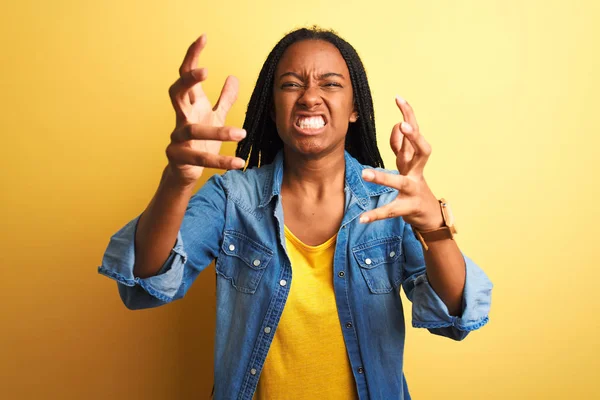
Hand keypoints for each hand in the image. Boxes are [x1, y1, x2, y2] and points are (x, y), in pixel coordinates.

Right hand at [165, 34, 245, 187]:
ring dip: (219, 132)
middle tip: (204, 72)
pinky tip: (239, 162)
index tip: (203, 38)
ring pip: (193, 130)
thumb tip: (233, 77)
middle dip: (187, 80)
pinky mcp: (179, 157)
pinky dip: (221, 161)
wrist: (185, 171)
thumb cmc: (199, 141)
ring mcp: (177, 137)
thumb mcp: (214, 117)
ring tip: (242, 133)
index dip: (193, 56)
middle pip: (176, 93)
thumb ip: (224, 99)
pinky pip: (201, 158)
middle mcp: (180, 118)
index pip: (187, 75)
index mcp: (190, 105)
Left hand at [360, 96, 442, 230]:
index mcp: (415, 159)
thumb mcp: (408, 163)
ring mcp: (414, 190)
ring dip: (383, 178)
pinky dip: (375, 214)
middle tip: (403, 124)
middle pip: (422, 151)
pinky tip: (361, 218)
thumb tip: (396, 125)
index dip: (408, 114)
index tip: (399, 97)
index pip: (413, 132)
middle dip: (414, 137)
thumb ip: (401, 146)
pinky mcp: (408, 208)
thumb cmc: (415, 185)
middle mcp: (417, 171)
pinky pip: (390, 210)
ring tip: (365, 174)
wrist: (429, 215)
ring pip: (400, 182)